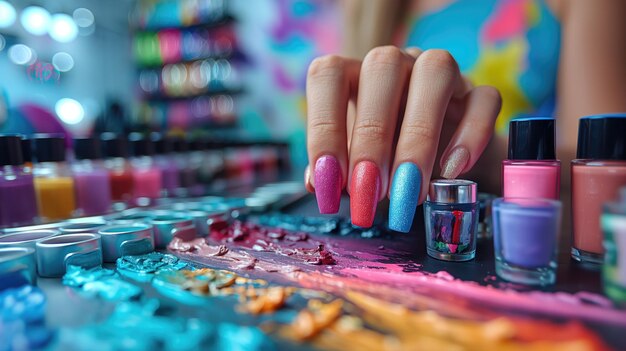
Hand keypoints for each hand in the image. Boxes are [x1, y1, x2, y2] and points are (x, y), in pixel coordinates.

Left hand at [305, 46, 500, 230]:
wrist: (438, 164)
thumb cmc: (383, 160)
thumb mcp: (352, 166)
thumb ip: (334, 171)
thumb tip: (318, 182)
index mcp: (353, 73)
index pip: (329, 75)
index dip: (323, 128)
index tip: (327, 184)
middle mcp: (395, 63)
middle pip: (382, 69)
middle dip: (372, 139)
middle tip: (370, 195)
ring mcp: (441, 71)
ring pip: (435, 71)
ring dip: (419, 135)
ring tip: (410, 191)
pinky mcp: (479, 93)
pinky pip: (483, 98)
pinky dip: (470, 135)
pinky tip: (451, 173)